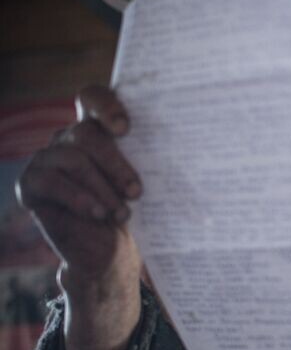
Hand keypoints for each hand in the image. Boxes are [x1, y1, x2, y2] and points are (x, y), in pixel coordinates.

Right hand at [15, 85, 143, 349]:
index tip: (126, 128)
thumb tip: (200, 144)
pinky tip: (99, 215)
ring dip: (102, 187)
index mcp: (97, 129)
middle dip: (115, 163)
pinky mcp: (31, 185)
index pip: (92, 96)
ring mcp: (46, 160)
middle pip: (85, 132)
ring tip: (122, 213)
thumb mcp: (146, 183)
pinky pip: (49, 181)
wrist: (109, 253)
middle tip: (137, 190)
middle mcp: (68, 139)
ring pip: (71, 158)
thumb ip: (155, 158)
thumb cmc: (133, 211)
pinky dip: (79, 198)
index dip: (105, 104)